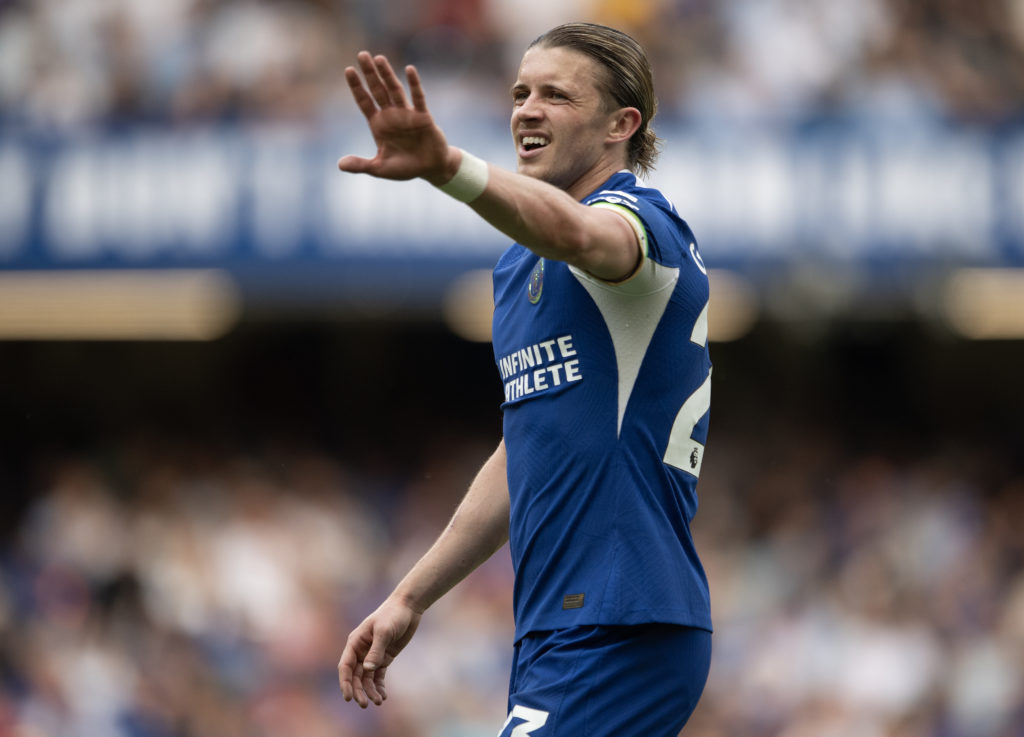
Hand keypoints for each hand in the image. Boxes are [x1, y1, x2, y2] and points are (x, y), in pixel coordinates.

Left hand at [337, 52, 454, 183]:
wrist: (430, 168)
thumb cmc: (405, 167)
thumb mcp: (380, 168)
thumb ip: (361, 165)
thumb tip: (340, 165)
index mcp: (378, 124)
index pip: (364, 101)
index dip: (356, 86)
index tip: (349, 70)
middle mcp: (391, 115)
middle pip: (377, 90)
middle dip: (369, 73)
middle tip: (362, 55)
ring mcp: (407, 114)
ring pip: (395, 90)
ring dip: (387, 75)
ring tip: (379, 58)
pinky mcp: (423, 116)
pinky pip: (418, 98)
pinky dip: (414, 84)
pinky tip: (409, 70)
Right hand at [338, 597, 421, 707]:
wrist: (408, 607)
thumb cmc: (393, 615)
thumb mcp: (384, 631)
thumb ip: (376, 650)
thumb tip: (367, 669)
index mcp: (355, 642)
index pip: (345, 666)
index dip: (345, 682)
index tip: (348, 697)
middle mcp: (361, 650)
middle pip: (355, 675)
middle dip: (358, 690)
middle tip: (364, 704)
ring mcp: (373, 655)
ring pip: (367, 678)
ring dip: (370, 691)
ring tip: (378, 702)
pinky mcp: (384, 657)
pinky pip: (379, 675)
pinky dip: (379, 686)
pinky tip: (383, 696)